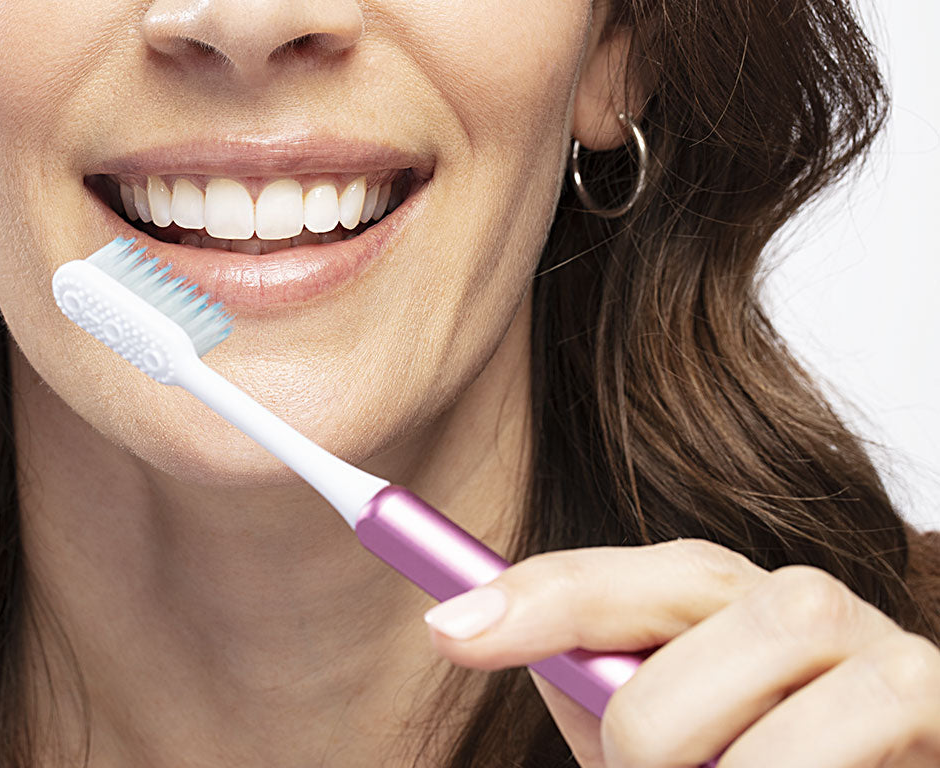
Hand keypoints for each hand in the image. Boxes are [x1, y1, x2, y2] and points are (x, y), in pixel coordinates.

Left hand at [423, 539, 939, 766]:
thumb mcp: (663, 745)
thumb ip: (590, 684)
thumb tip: (476, 622)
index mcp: (733, 609)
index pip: (634, 568)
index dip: (542, 591)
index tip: (450, 629)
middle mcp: (815, 613)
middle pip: (712, 587)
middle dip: (649, 718)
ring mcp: (896, 660)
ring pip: (786, 652)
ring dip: (722, 764)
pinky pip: (852, 738)